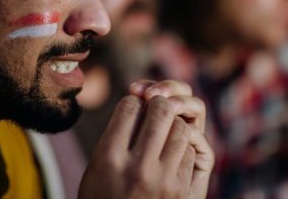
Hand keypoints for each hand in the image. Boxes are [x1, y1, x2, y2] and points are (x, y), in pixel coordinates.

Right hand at [78, 80, 213, 198]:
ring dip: (173, 122)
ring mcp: (163, 180)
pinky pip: (190, 151)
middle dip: (158, 102)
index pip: (130, 107)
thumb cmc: (104, 194)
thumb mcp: (97, 164)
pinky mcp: (181, 191)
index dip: (134, 101)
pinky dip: (182, 146)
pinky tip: (171, 152)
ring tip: (164, 128)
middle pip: (161, 112)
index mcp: (109, 158)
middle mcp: (138, 168)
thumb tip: (140, 99)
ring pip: (181, 128)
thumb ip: (115, 133)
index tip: (134, 106)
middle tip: (154, 105)